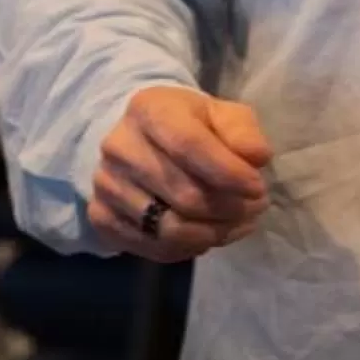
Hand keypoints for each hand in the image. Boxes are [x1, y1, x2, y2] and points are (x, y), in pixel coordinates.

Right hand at [89, 86, 271, 262]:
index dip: (229, 173)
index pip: (190, 146)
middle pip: (184, 195)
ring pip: (169, 228)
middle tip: (257, 207)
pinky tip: (209, 235)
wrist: (142, 139)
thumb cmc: (192, 125)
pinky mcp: (100, 216)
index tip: (258, 188)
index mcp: (149, 110)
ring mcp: (105, 184)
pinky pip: (152, 247)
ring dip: (214, 233)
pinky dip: (189, 249)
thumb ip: (243, 132)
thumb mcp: (223, 114)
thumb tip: (257, 158)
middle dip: (231, 208)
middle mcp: (118, 146)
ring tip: (240, 223)